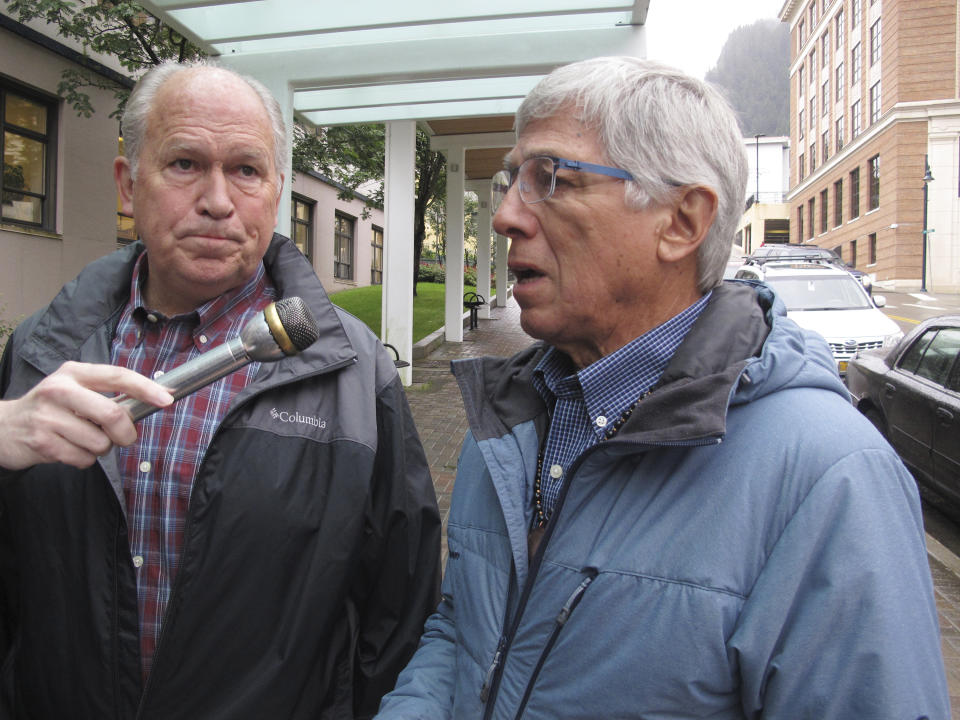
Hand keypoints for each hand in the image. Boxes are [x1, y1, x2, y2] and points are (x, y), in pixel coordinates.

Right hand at [0, 361, 173, 470]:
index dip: (146, 388)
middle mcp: (59, 390)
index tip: (167, 398)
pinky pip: (83, 459)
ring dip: (100, 448)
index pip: (117, 376)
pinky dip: (84, 459)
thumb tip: (153, 402)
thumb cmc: (51, 408)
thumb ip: (107, 395)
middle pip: (112, 414)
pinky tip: (68, 449)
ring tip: (83, 440)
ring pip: (100, 442)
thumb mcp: (74, 390)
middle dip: (126, 433)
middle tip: (123, 437)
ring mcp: (48, 417)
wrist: (4, 427)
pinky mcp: (41, 442)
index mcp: (73, 373)